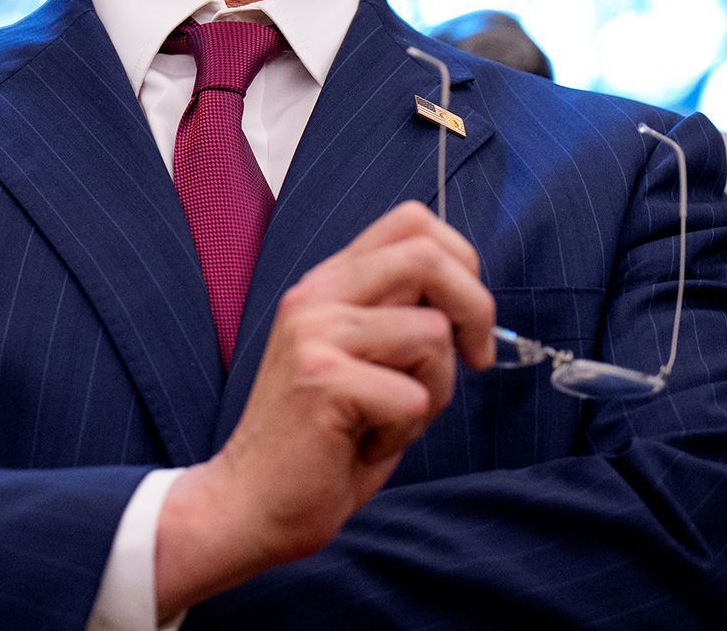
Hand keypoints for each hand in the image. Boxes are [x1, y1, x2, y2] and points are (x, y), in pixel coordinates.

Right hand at [153, 201, 495, 618]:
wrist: (250, 504)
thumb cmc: (321, 442)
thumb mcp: (363, 361)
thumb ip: (400, 320)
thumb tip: (469, 303)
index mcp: (328, 285)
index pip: (411, 222)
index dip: (460, 260)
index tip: (467, 320)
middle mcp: (317, 296)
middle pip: (426, 255)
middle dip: (476, 308)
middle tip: (477, 359)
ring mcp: (315, 334)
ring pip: (433, 334)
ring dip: (435, 390)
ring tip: (387, 419)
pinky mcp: (323, 380)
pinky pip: (414, 398)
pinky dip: (405, 432)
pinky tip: (363, 445)